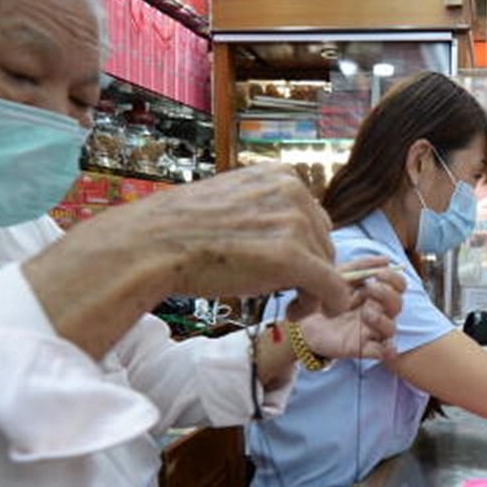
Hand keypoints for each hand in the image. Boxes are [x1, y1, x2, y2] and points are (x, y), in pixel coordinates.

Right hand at [24, 164, 352, 358]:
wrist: (154, 244)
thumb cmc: (184, 228)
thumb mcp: (233, 200)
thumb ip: (264, 209)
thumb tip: (283, 235)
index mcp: (280, 174)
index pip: (312, 215)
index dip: (306, 246)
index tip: (290, 267)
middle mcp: (294, 192)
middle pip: (324, 239)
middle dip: (313, 267)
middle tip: (291, 292)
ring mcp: (295, 223)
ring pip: (328, 264)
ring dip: (314, 288)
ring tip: (291, 304)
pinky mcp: (294, 257)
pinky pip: (331, 286)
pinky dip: (330, 302)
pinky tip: (312, 312)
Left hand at [288, 259, 405, 360]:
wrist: (301, 321)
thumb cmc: (323, 298)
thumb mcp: (339, 277)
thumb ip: (361, 267)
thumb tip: (387, 259)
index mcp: (374, 295)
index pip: (398, 286)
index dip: (394, 279)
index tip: (379, 274)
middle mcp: (377, 313)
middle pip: (397, 305)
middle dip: (388, 295)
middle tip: (371, 289)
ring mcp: (370, 331)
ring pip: (391, 328)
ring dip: (382, 319)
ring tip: (365, 313)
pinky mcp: (361, 348)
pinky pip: (383, 352)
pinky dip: (386, 350)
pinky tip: (382, 346)